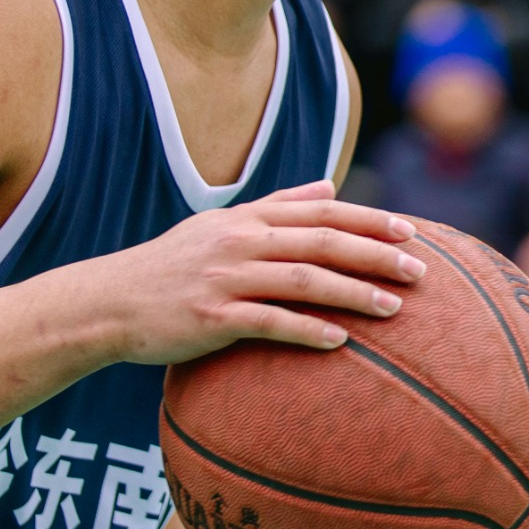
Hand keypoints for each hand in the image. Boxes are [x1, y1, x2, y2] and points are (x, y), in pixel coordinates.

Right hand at [109, 182, 425, 360]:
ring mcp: (225, 279)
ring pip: (302, 280)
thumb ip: (277, 205)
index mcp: (247, 219)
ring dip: (352, 293)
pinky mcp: (210, 317)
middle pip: (321, 242)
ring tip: (393, 308)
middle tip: (419, 271)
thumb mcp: (222, 225)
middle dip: (375, 254)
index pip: (321, 213)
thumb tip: (330, 187)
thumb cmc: (173, 266)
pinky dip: (306, 330)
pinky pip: (268, 322)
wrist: (109, 302)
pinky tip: (340, 341)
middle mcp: (240, 242)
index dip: (369, 220)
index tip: (411, 232)